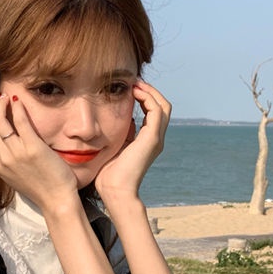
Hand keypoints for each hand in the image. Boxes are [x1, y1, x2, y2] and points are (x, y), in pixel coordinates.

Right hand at [0, 94, 79, 211]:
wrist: (56, 199)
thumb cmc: (38, 187)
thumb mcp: (13, 175)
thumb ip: (5, 159)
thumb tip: (0, 140)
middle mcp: (3, 158)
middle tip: (0, 98)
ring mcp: (16, 153)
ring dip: (1, 104)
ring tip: (7, 97)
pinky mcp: (33, 148)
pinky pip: (20, 121)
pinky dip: (18, 107)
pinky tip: (19, 101)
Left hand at [94, 81, 170, 205]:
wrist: (115, 191)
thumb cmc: (109, 176)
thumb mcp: (114, 148)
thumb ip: (120, 134)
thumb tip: (118, 120)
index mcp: (147, 141)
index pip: (153, 113)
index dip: (144, 97)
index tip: (129, 89)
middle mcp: (155, 139)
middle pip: (162, 106)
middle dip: (150, 91)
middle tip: (134, 82)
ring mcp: (156, 139)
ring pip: (163, 105)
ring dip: (150, 91)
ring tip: (135, 84)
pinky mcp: (152, 139)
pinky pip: (157, 110)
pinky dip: (148, 98)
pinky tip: (134, 93)